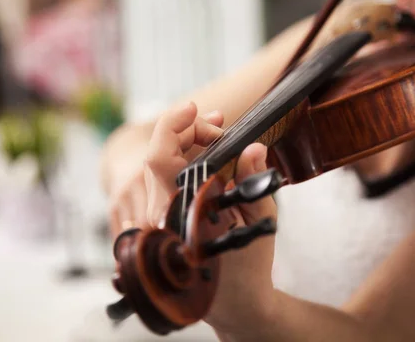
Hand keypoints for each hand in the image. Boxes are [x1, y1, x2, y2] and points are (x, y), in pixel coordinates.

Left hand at [112, 101, 278, 334]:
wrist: (237, 305)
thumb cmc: (250, 266)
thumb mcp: (259, 220)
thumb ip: (253, 179)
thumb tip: (253, 146)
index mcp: (180, 215)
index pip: (161, 159)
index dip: (173, 126)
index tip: (195, 108)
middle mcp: (160, 218)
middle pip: (157, 157)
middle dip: (187, 132)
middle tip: (219, 127)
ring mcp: (156, 222)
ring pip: (157, 168)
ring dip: (184, 145)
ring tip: (216, 135)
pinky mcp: (160, 223)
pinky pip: (162, 182)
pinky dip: (181, 162)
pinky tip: (203, 155)